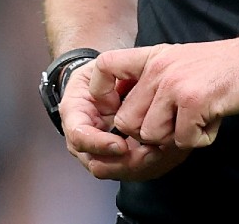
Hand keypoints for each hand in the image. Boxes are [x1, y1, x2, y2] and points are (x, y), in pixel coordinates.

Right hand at [59, 61, 191, 180]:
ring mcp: (102, 152)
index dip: (99, 145)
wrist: (105, 82)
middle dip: (125, 162)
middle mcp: (85, 141)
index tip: (120, 144)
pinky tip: (163, 152)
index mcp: (75, 117)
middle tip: (149, 153)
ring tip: (160, 152)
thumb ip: (104, 75)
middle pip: (99, 164)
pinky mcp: (121, 157)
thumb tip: (111, 101)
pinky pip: (133, 168)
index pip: (80, 139)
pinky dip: (148, 164)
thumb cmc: (101, 75)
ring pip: (118, 170)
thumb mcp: (99, 67)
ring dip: (140, 165)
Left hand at [90, 33, 238, 149]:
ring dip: (178, 136)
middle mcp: (159, 68)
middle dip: (153, 132)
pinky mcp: (193, 100)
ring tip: (200, 117)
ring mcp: (174, 83)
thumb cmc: (225, 67)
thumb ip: (156, 83)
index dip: (101, 94)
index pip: (104, 66)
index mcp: (153, 57)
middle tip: (181, 122)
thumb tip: (132, 120)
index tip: (120, 110)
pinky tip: (214, 119)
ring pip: (152, 135)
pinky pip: (181, 140)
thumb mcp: (181, 62)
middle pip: (128, 121)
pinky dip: (200, 138)